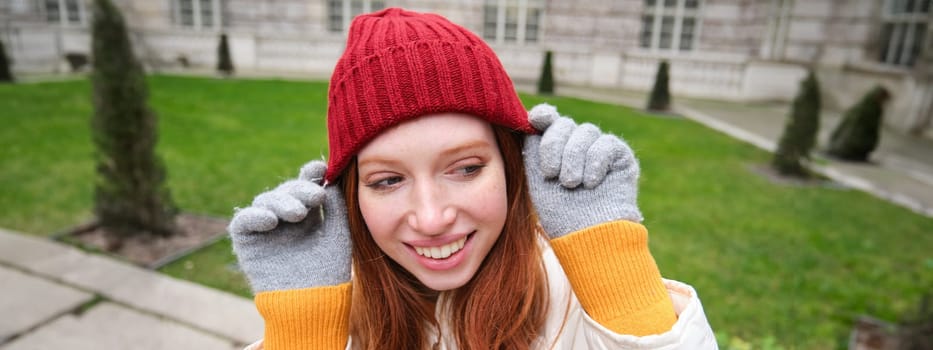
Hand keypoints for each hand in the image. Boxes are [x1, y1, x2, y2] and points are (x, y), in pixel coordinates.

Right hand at [228, 160, 350, 292]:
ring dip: (282, 202)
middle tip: (315, 196)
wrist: (312, 305)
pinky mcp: (247, 243)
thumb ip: (336, 207)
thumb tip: (330, 179)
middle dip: (300, 189)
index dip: (311, 174)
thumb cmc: (329, 274)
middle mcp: (285, 220)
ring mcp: (266, 230)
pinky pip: (243, 221)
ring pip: (266, 201)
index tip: (321, 168)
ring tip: (298, 213)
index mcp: (308, 216)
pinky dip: (255, 216)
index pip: (306, 187)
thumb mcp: (338, 235)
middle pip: (287, 191)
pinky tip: (272, 220)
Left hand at [523, 103, 642, 238]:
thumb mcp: (537, 179)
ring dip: (573, 158)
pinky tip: (591, 183)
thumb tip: (530, 118)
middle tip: (552, 174)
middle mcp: (577, 144)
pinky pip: (606, 144)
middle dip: (554, 146)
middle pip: (564, 123)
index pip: (549, 119)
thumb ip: (533, 149)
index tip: (535, 119)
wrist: (587, 236)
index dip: (543, 115)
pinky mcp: (621, 156)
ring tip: (571, 184)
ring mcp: (600, 148)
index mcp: (556, 147)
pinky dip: (595, 162)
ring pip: (585, 131)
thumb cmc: (559, 213)